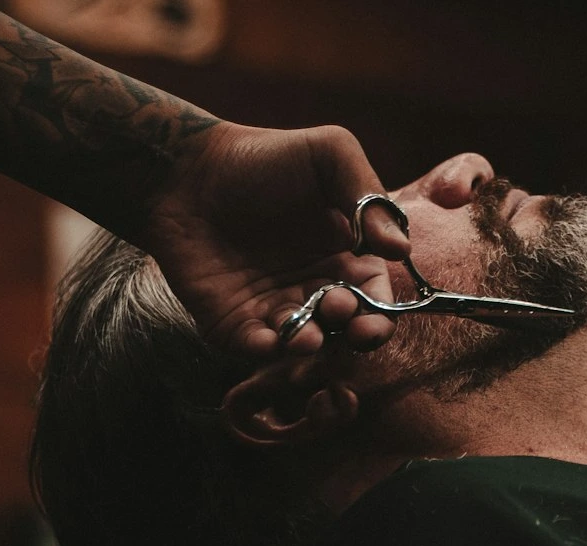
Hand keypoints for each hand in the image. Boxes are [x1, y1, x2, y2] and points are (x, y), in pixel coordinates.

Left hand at [141, 121, 410, 360]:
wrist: (186, 171)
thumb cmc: (262, 157)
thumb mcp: (328, 155)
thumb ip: (368, 195)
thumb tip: (400, 250)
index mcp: (345, 257)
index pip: (374, 297)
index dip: (380, 313)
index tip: (374, 316)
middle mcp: (314, 288)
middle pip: (345, 328)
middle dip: (349, 331)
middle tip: (337, 311)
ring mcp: (274, 308)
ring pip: (303, 342)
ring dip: (309, 344)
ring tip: (305, 335)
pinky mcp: (234, 322)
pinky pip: (256, 347)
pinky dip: (265, 349)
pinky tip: (268, 339)